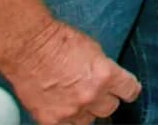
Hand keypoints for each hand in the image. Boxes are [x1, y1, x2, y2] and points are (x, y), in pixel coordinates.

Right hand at [0, 19, 138, 124]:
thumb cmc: (56, 41)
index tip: (125, 90)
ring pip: (89, 121)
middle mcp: (91, 96)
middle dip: (103, 99)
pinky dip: (66, 119)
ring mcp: (71, 111)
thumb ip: (104, 69)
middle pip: (110, 108)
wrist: (27, 47)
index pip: (130, 91)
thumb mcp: (93, 49)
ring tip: (74, 98)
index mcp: (105, 75)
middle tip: (94, 91)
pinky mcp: (51, 120)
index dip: (127, 89)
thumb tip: (108, 80)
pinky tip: (62, 108)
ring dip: (85, 111)